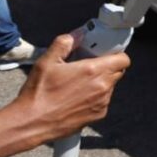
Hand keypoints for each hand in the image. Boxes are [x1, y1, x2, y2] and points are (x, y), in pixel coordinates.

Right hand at [14, 35, 130, 142]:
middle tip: (89, 67)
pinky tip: (76, 98)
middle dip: (108, 67)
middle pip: (118, 72)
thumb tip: (78, 34)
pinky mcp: (99, 115)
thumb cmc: (39, 92)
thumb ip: (64, 43)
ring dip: (100, 83)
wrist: (33, 122)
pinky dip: (95, 97)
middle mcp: (103, 86)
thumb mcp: (47, 62)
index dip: (116, 55)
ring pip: (110, 87)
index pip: (123, 59)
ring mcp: (103, 102)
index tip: (105, 54)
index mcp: (94, 70)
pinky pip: (103, 101)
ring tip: (78, 84)